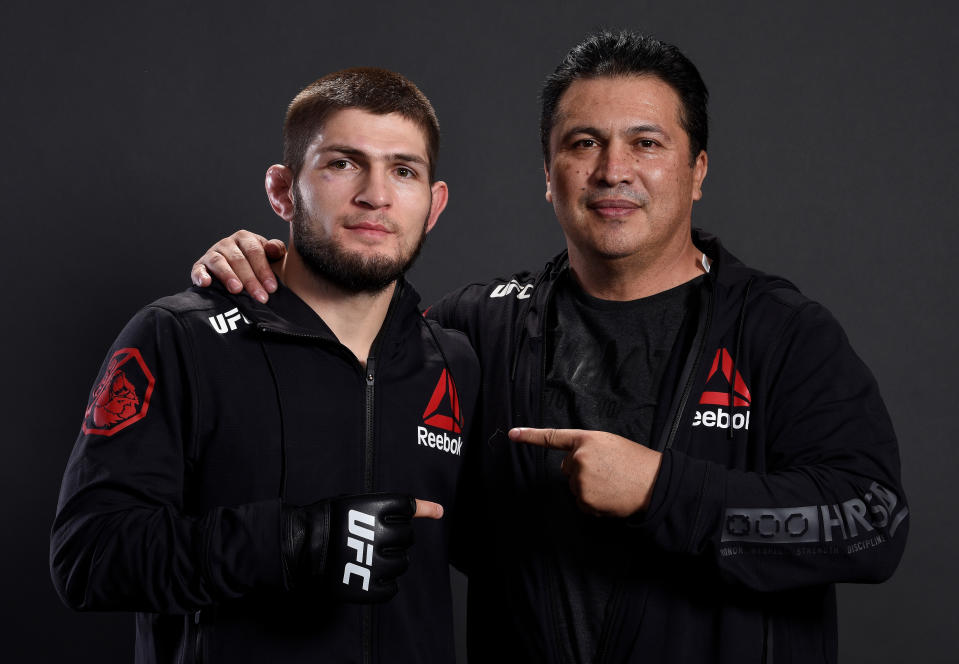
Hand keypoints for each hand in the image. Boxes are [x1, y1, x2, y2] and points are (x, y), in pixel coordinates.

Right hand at [190, 230, 286, 302]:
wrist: (237, 272)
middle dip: (250, 280)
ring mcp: (212, 254)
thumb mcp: (270, 257)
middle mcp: (227, 243)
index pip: (255, 252)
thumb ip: (275, 251)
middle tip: (260, 296)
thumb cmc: (257, 264)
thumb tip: (274, 249)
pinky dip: (201, 276)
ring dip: (228, 276)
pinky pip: (198, 269)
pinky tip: (206, 283)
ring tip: (237, 290)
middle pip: (238, 260)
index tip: (272, 288)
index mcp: (245, 238)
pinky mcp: (200, 266)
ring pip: (219, 262)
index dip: (264, 270)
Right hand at [282, 494, 441, 602]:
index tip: (414, 515)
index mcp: (376, 508)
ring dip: (391, 561)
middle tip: (375, 540)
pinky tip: (370, 577)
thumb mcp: (355, 501)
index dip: (406, 513)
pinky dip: (384, 585)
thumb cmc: (326, 521)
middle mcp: (380, 533)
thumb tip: (437, 509)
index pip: (409, 507)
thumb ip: (391, 506)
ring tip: (369, 558)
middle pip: (408, 537)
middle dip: (396, 539)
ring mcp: (375, 562)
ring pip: (403, 563)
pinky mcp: (368, 587)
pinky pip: (392, 589)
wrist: (298, 547)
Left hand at [509, 427, 661, 516]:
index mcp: (586, 439)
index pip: (553, 437)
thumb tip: (568, 465)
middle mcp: (579, 458)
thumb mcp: (610, 444)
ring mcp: (581, 479)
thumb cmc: (635, 462)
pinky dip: (593, 503)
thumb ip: (586, 448)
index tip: (512, 434)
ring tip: (612, 484)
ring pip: (574, 487)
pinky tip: (610, 496)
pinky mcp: (585, 499)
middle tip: (607, 471)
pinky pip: (582, 503)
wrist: (654, 483)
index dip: (530, 436)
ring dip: (589, 488)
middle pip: (567, 468)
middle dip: (582, 471)